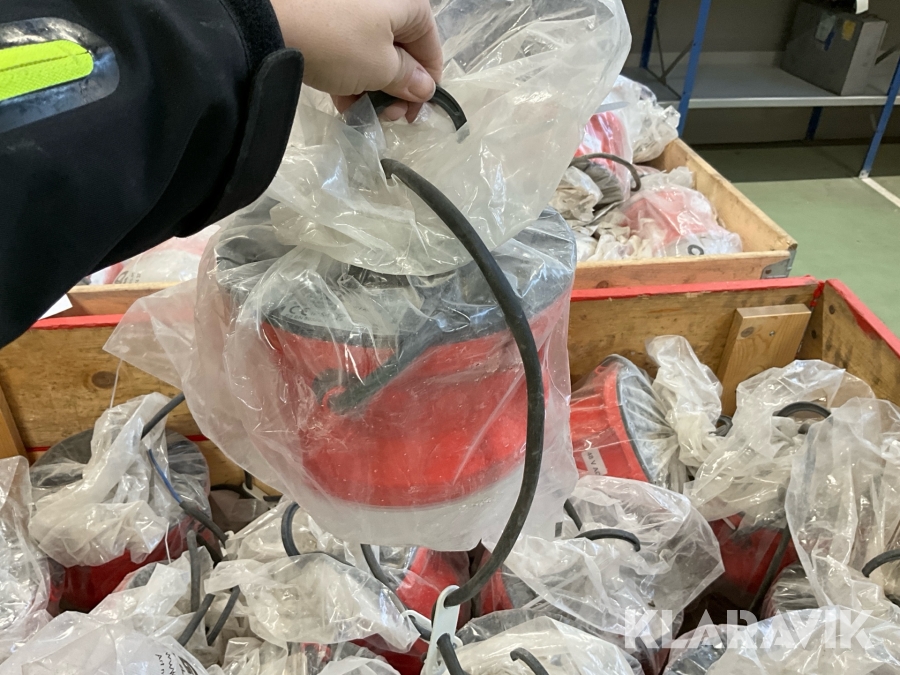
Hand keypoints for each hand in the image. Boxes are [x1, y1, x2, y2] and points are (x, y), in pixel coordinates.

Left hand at [270, 0, 442, 121]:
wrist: (271, 20)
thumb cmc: (338, 42)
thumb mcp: (380, 68)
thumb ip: (408, 80)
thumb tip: (424, 89)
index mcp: (409, 4)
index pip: (430, 53)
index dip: (424, 89)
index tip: (409, 117)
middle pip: (403, 52)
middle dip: (394, 90)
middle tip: (382, 116)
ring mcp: (356, 6)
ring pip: (375, 52)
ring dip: (371, 86)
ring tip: (357, 111)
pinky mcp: (329, 14)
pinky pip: (351, 46)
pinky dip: (351, 72)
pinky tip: (341, 97)